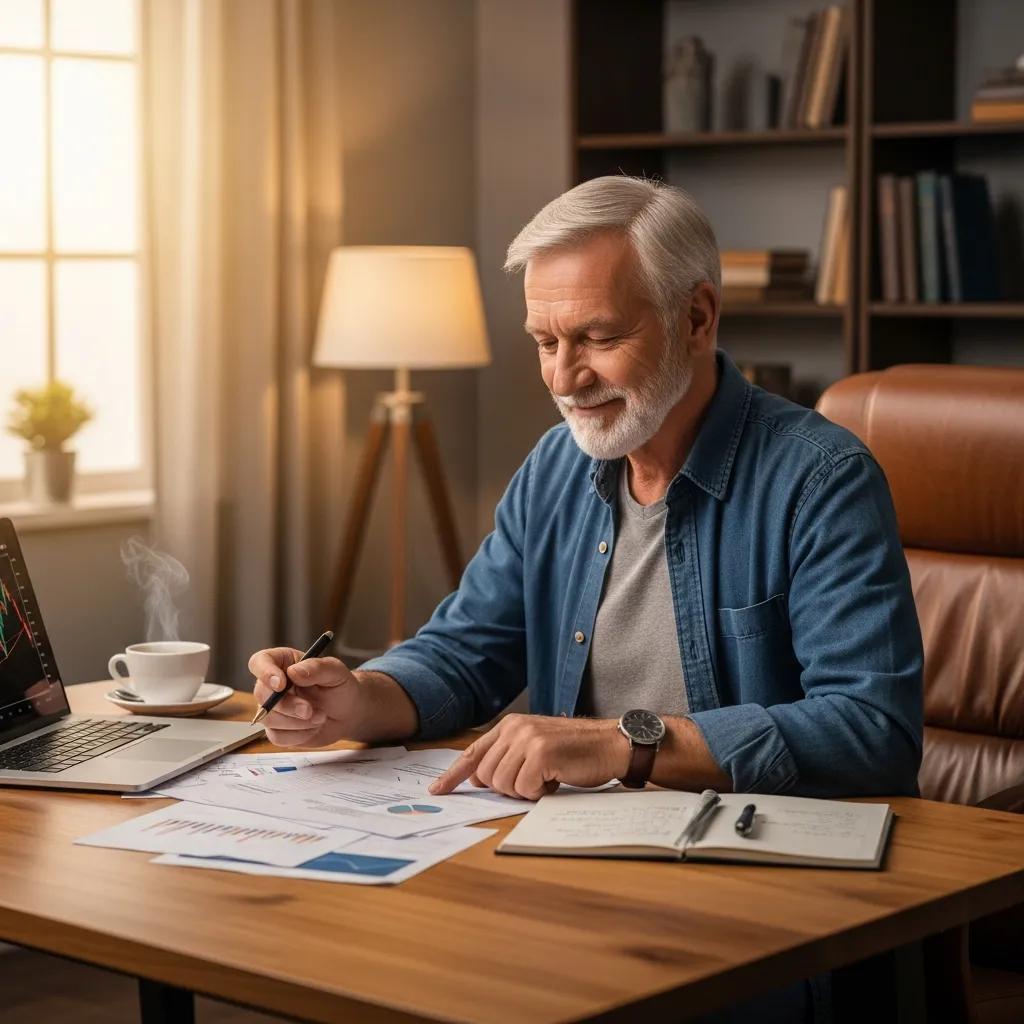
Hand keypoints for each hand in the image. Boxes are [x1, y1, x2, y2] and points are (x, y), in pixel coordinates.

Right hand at [248, 647, 362, 747]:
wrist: (348, 713)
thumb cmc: (340, 687)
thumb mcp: (336, 672)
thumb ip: (317, 668)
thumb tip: (294, 672)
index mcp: (283, 663)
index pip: (259, 662)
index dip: (265, 672)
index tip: (281, 684)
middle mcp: (273, 685)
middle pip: (262, 694)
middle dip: (288, 705)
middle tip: (310, 710)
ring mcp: (273, 709)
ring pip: (268, 718)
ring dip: (297, 722)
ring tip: (320, 716)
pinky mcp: (277, 730)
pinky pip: (278, 737)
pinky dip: (299, 735)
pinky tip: (313, 727)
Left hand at [428, 714, 629, 800]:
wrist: (610, 744)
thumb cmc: (575, 751)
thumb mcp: (535, 746)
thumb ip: (507, 757)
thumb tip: (477, 779)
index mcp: (510, 726)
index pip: (473, 752)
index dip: (453, 774)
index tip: (437, 790)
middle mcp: (515, 728)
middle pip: (485, 776)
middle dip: (506, 788)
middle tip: (533, 781)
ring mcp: (527, 739)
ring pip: (502, 784)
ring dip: (525, 790)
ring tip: (547, 777)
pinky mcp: (541, 753)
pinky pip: (524, 788)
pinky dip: (539, 792)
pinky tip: (555, 779)